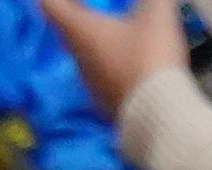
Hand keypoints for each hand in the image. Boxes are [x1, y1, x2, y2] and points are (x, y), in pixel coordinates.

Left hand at [34, 0, 188, 118]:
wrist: (161, 117)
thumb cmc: (150, 56)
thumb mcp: (157, 16)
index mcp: (79, 31)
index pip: (50, 5)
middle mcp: (78, 59)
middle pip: (68, 32)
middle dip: (80, 17)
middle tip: (96, 8)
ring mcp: (92, 87)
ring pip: (87, 58)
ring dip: (98, 45)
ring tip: (120, 37)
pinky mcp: (108, 107)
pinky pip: (104, 80)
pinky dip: (113, 69)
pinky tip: (133, 68)